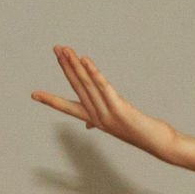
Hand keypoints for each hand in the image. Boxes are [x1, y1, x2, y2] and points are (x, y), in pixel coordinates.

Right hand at [32, 47, 177, 159]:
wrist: (160, 144)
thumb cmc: (141, 133)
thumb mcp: (118, 126)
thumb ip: (101, 120)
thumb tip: (88, 124)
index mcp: (95, 120)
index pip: (68, 108)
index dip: (51, 100)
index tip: (34, 94)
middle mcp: (97, 117)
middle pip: (77, 87)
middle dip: (65, 67)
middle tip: (56, 49)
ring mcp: (107, 113)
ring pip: (87, 85)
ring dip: (75, 65)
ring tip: (65, 49)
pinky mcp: (119, 108)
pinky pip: (103, 87)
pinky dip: (93, 73)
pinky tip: (85, 60)